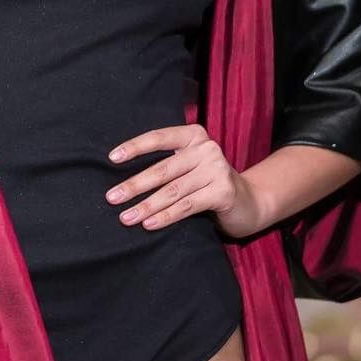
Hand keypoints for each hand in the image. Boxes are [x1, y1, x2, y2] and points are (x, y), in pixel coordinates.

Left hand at [104, 122, 263, 239]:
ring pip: (173, 190)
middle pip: (163, 168)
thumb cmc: (208, 183)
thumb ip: (166, 164)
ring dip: (146, 206)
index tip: (112, 158)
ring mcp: (217, 169)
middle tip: (112, 198)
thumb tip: (124, 180)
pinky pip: (187, 205)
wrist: (249, 202)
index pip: (159, 138)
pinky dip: (166, 216)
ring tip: (126, 217)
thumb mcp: (189, 166)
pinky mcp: (223, 192)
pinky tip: (149, 225)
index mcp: (194, 136)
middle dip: (134, 185)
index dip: (135, 147)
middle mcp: (206, 148)